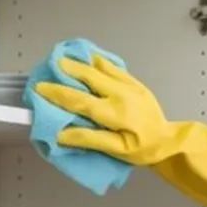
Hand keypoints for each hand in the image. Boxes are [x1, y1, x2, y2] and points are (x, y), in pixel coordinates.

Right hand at [32, 55, 174, 163]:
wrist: (167, 139)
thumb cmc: (142, 149)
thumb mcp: (117, 150)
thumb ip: (90, 139)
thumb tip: (61, 134)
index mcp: (115, 113)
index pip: (80, 100)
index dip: (58, 93)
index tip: (40, 88)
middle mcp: (121, 93)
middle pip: (88, 75)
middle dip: (66, 69)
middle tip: (48, 64)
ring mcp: (129, 84)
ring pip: (100, 65)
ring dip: (80, 60)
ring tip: (62, 56)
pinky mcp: (134, 81)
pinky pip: (112, 65)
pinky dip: (96, 60)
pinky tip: (85, 57)